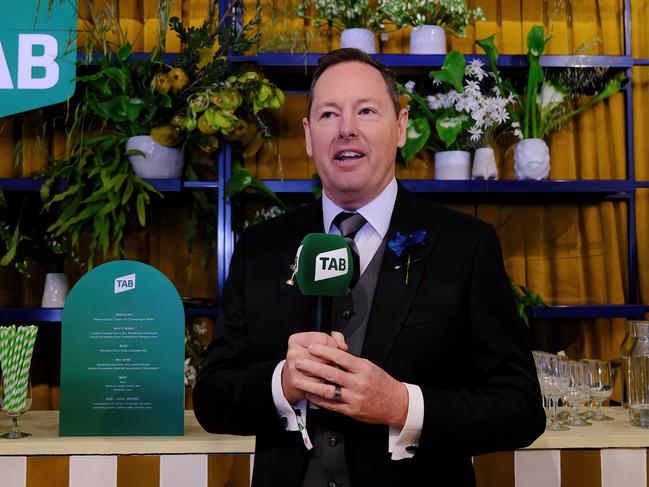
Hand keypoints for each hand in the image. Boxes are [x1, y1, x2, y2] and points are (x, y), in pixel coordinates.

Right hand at [281, 332, 347, 403]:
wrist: (292, 379)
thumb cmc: (307, 360)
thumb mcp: (318, 344)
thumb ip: (334, 340)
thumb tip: (343, 346)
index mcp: (297, 339)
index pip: (324, 339)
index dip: (333, 345)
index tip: (332, 350)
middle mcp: (293, 352)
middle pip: (325, 355)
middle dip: (334, 361)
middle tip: (332, 364)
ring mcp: (294, 367)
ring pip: (325, 369)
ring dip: (332, 373)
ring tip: (330, 374)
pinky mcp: (297, 381)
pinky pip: (321, 383)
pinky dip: (328, 384)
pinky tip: (326, 382)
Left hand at [294, 344, 408, 426]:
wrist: (395, 404)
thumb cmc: (382, 383)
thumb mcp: (369, 366)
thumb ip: (352, 362)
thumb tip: (334, 353)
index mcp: (363, 368)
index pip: (340, 357)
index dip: (324, 351)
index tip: (311, 347)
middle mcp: (358, 383)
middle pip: (330, 373)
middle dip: (311, 366)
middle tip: (298, 361)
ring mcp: (354, 397)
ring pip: (328, 390)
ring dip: (310, 384)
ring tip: (298, 379)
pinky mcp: (351, 410)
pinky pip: (331, 405)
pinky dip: (318, 400)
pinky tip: (309, 394)